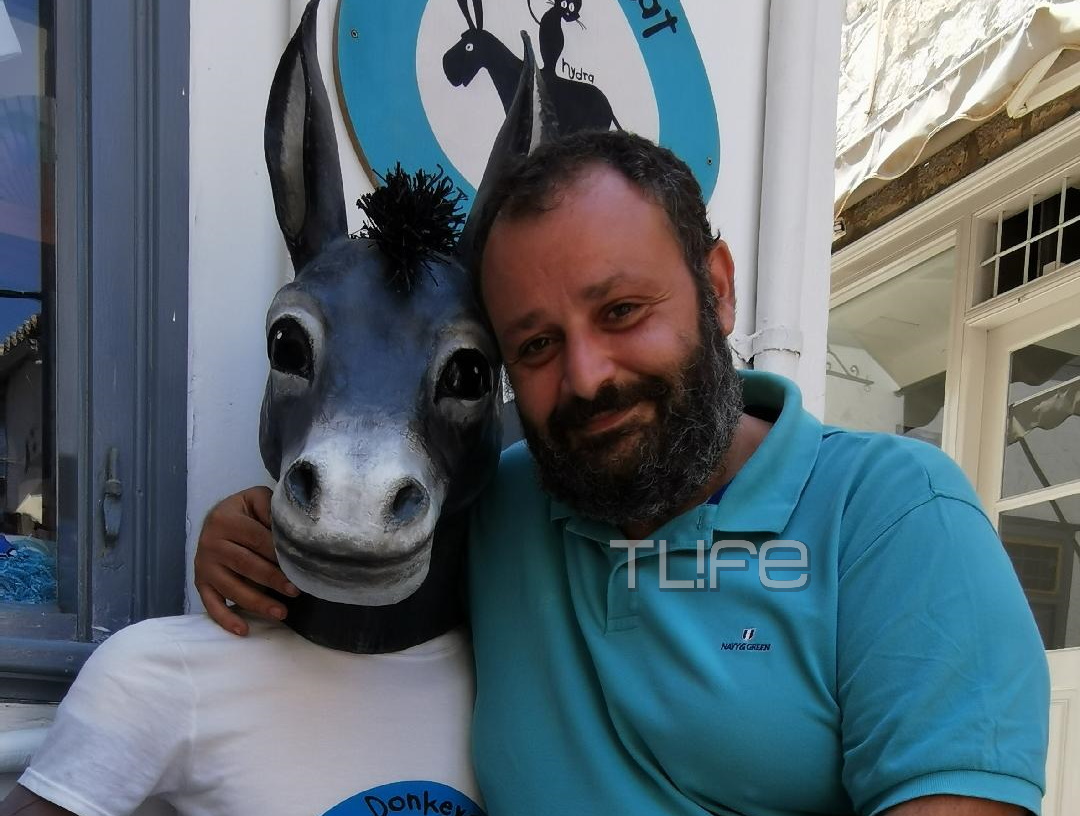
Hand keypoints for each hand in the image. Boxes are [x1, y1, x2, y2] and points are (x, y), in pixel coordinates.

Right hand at [193, 486, 297, 634]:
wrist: (217, 516)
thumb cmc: (246, 510)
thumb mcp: (257, 498)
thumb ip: (270, 509)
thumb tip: (289, 529)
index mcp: (225, 519)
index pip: (257, 540)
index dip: (279, 554)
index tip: (299, 567)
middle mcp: (210, 543)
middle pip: (246, 565)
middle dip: (272, 580)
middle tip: (296, 591)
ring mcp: (204, 565)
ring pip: (231, 588)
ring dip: (257, 603)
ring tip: (281, 613)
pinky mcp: (201, 582)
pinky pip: (211, 604)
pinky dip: (226, 619)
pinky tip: (243, 630)